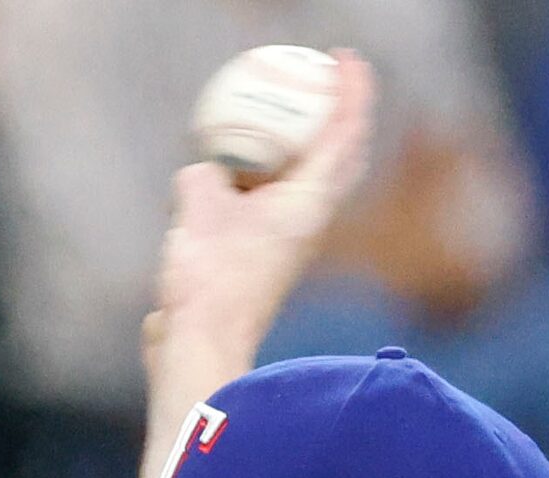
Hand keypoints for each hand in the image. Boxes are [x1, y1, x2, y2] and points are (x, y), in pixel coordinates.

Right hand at [144, 51, 378, 369]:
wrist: (203, 346)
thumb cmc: (209, 282)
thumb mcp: (197, 209)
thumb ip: (205, 177)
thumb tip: (205, 171)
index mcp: (307, 205)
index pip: (342, 137)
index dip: (350, 94)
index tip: (346, 60)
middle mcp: (309, 224)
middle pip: (341, 160)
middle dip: (341, 117)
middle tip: (327, 81)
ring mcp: (291, 245)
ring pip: (313, 184)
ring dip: (309, 149)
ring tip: (289, 119)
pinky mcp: (268, 261)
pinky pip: (277, 202)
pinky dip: (272, 175)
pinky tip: (243, 170)